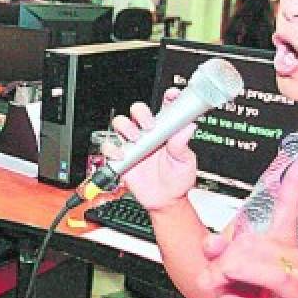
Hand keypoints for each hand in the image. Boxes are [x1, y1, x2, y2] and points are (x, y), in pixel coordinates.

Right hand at [110, 90, 198, 210]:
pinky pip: (110, 148)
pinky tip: (122, 154)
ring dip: (125, 126)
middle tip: (148, 124)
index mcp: (165, 131)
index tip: (172, 95)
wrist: (165, 201)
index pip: (165, 107)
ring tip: (135, 137)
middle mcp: (147, 134)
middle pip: (138, 111)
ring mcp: (133, 145)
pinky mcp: (122, 158)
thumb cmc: (177, 180)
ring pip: (121, 124)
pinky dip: (112, 149)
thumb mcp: (185, 161)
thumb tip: (188, 127)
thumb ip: (182, 144)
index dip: (168, 98)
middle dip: (141, 113)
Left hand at [197, 152, 297, 297]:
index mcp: (277, 243)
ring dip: (229, 270)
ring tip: (221, 284)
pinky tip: (241, 286)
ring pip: (255, 254)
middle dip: (223, 257)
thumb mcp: (224, 275)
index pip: (289, 206)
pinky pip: (272, 274)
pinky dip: (248, 277)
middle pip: (249, 236)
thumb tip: (212, 242)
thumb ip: (218, 254)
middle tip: (213, 276)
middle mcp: (292, 252)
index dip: (294, 181)